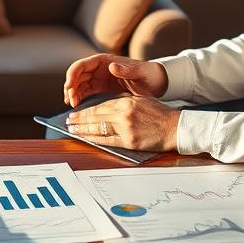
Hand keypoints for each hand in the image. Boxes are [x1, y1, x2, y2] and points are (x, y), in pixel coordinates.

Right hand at [63, 54, 168, 106]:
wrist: (156, 83)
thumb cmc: (149, 75)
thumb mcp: (140, 72)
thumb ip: (126, 69)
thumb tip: (111, 66)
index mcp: (104, 60)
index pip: (81, 65)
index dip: (72, 75)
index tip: (69, 87)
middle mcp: (98, 68)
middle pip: (76, 76)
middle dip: (70, 87)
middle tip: (71, 101)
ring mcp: (98, 78)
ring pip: (78, 85)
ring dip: (73, 94)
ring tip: (73, 105)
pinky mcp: (100, 88)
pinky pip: (85, 92)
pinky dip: (79, 98)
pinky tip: (77, 106)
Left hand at [64, 95, 179, 151]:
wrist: (175, 127)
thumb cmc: (159, 114)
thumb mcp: (140, 100)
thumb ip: (122, 102)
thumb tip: (105, 106)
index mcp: (126, 103)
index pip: (99, 107)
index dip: (85, 111)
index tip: (75, 113)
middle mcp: (124, 115)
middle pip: (96, 118)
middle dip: (80, 120)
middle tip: (68, 122)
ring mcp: (126, 129)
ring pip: (99, 129)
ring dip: (83, 130)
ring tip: (73, 130)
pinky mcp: (130, 142)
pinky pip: (108, 141)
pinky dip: (96, 140)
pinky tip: (87, 139)